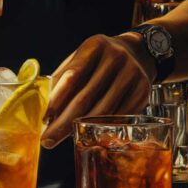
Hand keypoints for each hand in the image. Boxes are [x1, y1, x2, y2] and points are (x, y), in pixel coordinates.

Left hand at [41, 33, 155, 148]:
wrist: (136, 53)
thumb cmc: (98, 60)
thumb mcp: (79, 59)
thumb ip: (62, 79)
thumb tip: (47, 113)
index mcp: (95, 46)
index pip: (72, 77)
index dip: (56, 100)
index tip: (44, 119)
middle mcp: (116, 58)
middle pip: (85, 98)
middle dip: (63, 123)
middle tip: (47, 140)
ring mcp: (132, 74)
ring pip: (102, 111)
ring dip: (81, 129)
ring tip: (63, 140)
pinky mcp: (143, 91)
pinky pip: (119, 116)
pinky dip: (102, 128)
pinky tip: (89, 136)